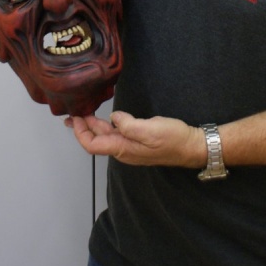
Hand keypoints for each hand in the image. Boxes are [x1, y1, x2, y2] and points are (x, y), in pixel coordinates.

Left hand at [65, 111, 206, 168]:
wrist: (191, 146)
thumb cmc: (172, 139)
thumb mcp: (149, 129)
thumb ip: (128, 125)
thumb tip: (113, 118)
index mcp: (123, 149)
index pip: (92, 145)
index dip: (81, 132)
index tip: (75, 117)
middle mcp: (123, 150)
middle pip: (97, 140)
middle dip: (83, 128)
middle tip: (73, 114)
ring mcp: (131, 147)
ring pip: (106, 137)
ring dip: (93, 126)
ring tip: (84, 114)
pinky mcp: (138, 142)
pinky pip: (116, 134)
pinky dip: (106, 126)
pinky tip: (106, 118)